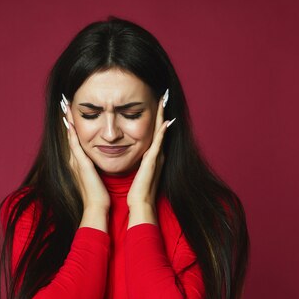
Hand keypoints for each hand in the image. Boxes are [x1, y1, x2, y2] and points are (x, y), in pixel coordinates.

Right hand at [62, 96, 109, 211]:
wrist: (96, 207)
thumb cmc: (99, 195)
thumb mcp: (97, 178)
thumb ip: (97, 169)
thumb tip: (102, 164)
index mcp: (80, 164)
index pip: (75, 141)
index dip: (73, 127)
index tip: (72, 114)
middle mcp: (75, 161)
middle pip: (70, 136)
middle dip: (67, 120)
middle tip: (65, 104)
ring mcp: (76, 162)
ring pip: (70, 137)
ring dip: (67, 122)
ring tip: (65, 108)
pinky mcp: (80, 164)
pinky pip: (75, 145)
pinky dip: (72, 133)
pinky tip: (70, 123)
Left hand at [127, 89, 174, 210]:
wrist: (141, 202)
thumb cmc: (136, 190)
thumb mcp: (136, 170)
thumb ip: (138, 161)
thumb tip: (133, 153)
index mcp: (151, 155)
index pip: (154, 132)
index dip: (155, 118)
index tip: (155, 104)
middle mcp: (157, 153)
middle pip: (160, 128)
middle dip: (161, 112)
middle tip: (163, 96)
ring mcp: (157, 157)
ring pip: (161, 132)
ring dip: (162, 116)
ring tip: (163, 101)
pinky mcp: (154, 161)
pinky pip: (159, 143)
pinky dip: (162, 133)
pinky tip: (165, 122)